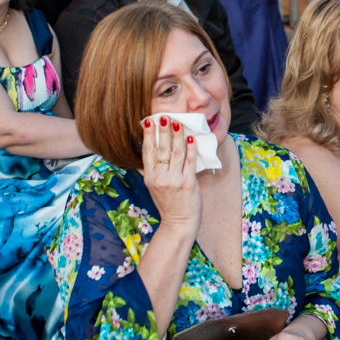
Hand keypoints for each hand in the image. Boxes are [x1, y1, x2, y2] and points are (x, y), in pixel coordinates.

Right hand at [141, 116, 200, 232]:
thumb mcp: (153, 187)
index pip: (147, 151)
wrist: (178, 223)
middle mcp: (160, 177)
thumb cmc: (168, 203)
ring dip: (178, 135)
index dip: (148, 134)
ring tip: (178, 122)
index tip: (149, 120)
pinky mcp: (188, 183)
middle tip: (165, 116)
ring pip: (176, 152)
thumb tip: (150, 150)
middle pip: (161, 148)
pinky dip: (191, 149)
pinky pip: (190, 161)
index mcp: (150, 177)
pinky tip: (191, 138)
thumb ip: (152, 170)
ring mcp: (174, 180)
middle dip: (163, 130)